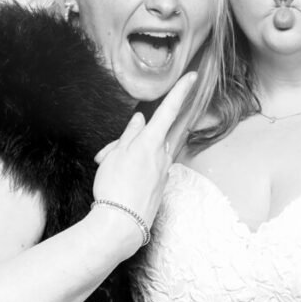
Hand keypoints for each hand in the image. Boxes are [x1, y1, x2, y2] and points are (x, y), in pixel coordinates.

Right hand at [91, 72, 197, 237]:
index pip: (169, 110)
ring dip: (130, 155)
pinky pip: (149, 168)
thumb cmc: (113, 187)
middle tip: (129, 142)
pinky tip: (119, 181)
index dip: (181, 91)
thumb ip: (129, 134)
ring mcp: (164, 171)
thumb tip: (139, 120)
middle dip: (146, 132)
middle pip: (159, 132)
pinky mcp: (161, 185)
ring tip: (107, 168)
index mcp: (151, 141)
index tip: (193, 76)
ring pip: (150, 152)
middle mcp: (163, 154)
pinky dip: (134, 169)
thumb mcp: (115, 155)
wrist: (121, 225)